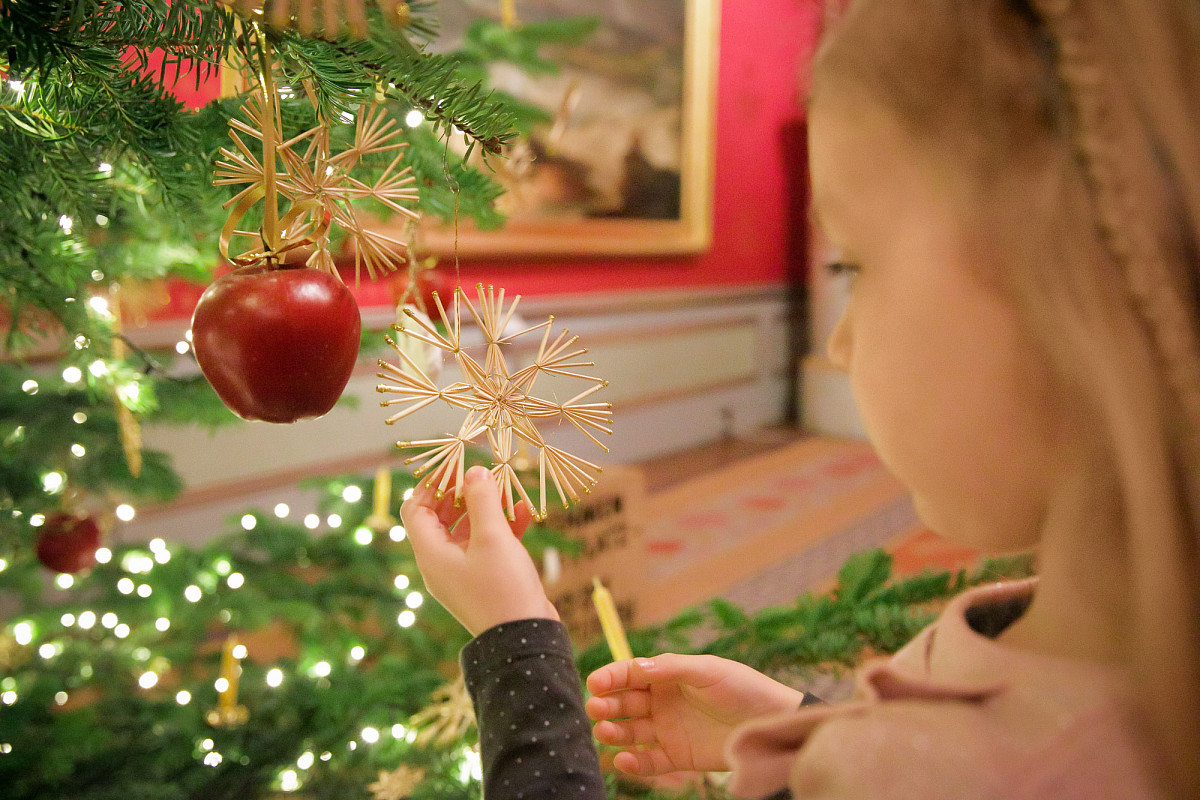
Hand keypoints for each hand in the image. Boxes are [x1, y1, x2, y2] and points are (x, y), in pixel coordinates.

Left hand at [401, 465, 558, 635]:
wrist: (525, 640)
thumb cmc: (502, 587)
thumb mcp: (492, 537)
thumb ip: (482, 500)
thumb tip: (474, 473)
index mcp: (431, 554)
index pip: (415, 509)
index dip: (432, 485)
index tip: (456, 467)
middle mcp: (441, 563)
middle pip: (441, 517)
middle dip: (463, 493)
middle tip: (484, 475)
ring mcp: (464, 572)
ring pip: (468, 529)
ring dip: (487, 508)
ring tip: (509, 491)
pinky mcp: (486, 579)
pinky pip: (487, 545)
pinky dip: (502, 527)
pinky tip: (524, 513)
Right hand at [585, 654, 803, 775]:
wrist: (771, 723)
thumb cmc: (742, 688)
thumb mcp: (708, 670)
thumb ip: (671, 668)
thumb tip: (636, 667)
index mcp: (667, 676)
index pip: (630, 675)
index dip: (611, 677)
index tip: (594, 683)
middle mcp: (662, 702)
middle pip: (624, 703)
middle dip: (606, 704)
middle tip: (596, 708)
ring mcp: (667, 730)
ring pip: (630, 732)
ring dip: (613, 732)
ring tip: (604, 731)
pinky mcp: (677, 757)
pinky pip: (648, 761)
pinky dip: (633, 762)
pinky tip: (623, 759)